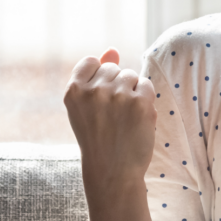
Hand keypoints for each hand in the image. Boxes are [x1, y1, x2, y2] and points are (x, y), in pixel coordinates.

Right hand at [63, 48, 157, 196]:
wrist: (113, 171)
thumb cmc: (98, 137)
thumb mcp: (87, 106)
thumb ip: (97, 75)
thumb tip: (112, 49)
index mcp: (73, 91)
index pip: (91, 62)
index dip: (99, 78)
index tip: (99, 100)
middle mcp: (94, 90)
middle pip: (114, 68)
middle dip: (117, 86)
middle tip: (112, 115)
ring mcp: (118, 95)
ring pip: (132, 75)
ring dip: (132, 92)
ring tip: (124, 117)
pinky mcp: (140, 102)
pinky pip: (147, 85)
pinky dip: (145, 100)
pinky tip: (137, 118)